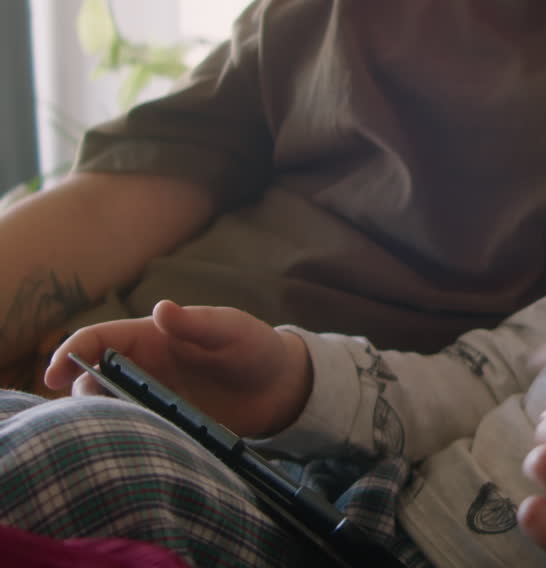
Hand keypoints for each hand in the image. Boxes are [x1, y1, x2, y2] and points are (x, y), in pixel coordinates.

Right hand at [45, 299, 312, 436]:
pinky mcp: (166, 425)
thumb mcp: (232, 329)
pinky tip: (137, 447)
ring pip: (108, 408)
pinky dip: (127, 437)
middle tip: (91, 411)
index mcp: (149, 337)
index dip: (69, 352)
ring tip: (117, 430)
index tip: (52, 374)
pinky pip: (135, 431)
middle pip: (90, 378)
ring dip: (102, 418)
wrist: (281, 388)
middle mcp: (143, 367)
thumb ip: (198, 324)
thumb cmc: (255, 348)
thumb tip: (162, 310)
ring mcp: (152, 398)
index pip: (96, 339)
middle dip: (81, 392)